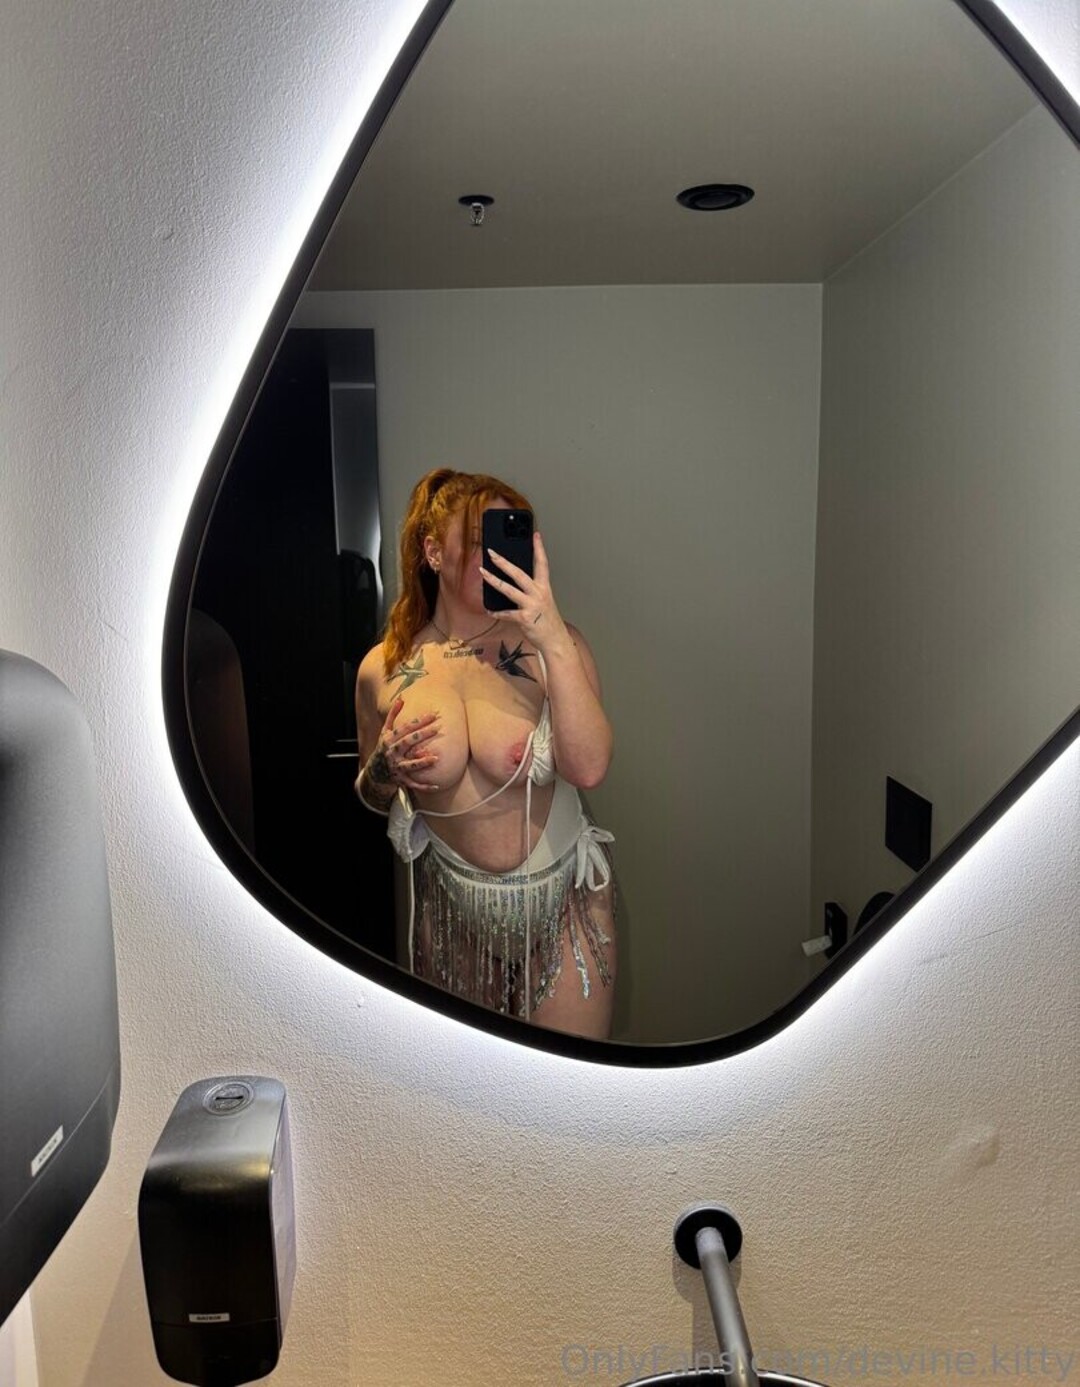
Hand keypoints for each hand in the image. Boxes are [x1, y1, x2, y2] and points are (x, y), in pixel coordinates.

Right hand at [366, 698, 440, 792]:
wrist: (374, 773)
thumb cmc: (384, 749)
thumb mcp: (385, 732)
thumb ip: (393, 716)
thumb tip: (401, 698)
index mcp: (389, 740)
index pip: (405, 728)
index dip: (418, 721)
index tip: (432, 715)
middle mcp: (392, 753)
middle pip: (407, 742)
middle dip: (422, 735)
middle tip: (437, 728)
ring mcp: (396, 767)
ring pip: (410, 765)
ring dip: (422, 763)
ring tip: (436, 759)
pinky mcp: (400, 780)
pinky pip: (413, 784)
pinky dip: (424, 787)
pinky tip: (437, 786)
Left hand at [479, 533, 569, 650]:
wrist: (555, 640)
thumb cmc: (548, 621)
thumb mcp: (543, 601)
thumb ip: (531, 591)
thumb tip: (513, 583)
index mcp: (544, 588)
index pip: (542, 563)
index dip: (539, 548)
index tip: (535, 535)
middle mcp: (538, 593)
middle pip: (519, 573)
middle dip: (504, 562)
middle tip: (492, 553)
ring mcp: (531, 605)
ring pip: (509, 589)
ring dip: (493, 580)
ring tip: (483, 572)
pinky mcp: (524, 618)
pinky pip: (506, 613)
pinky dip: (496, 612)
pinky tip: (489, 610)